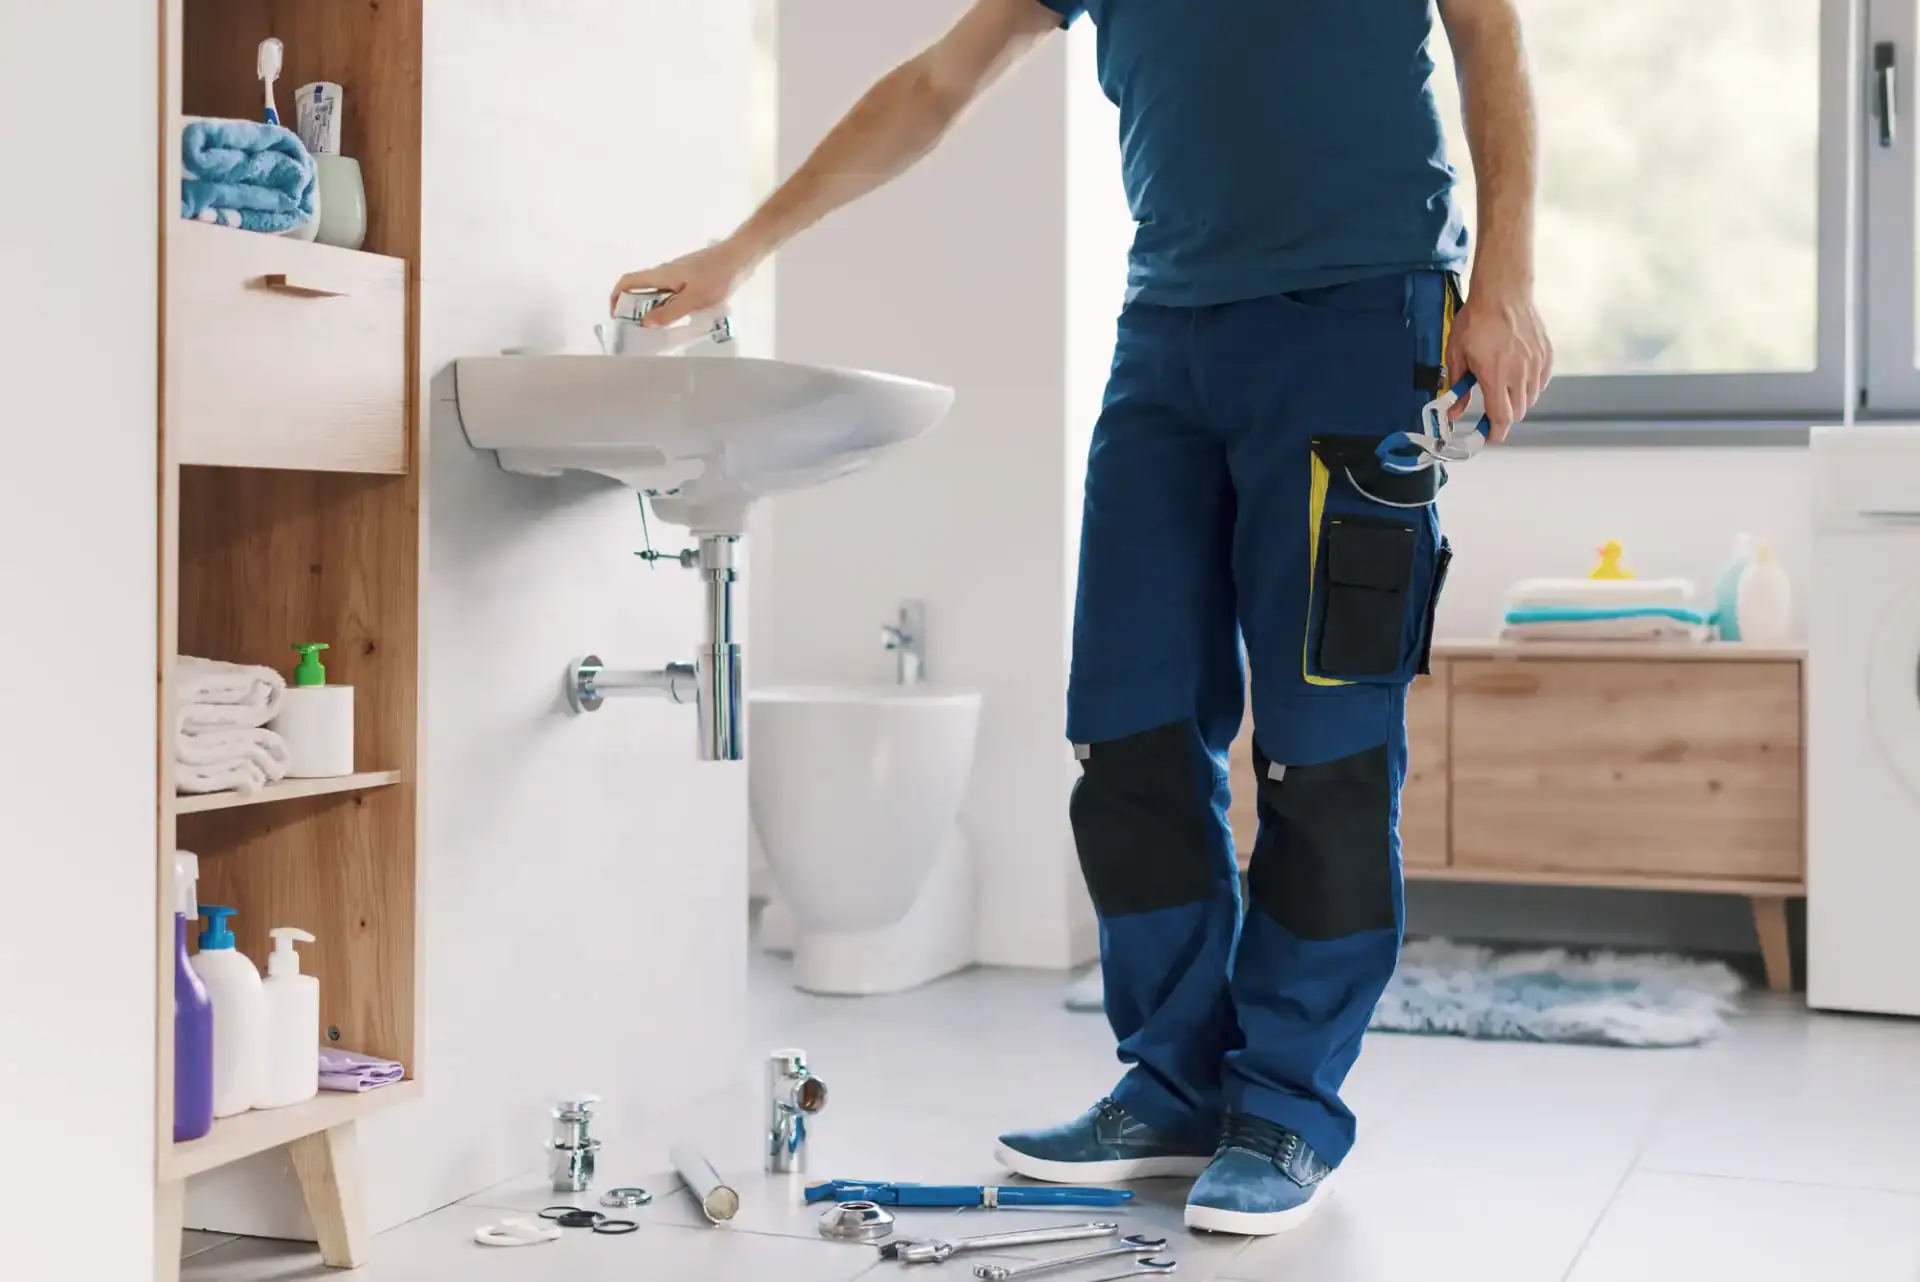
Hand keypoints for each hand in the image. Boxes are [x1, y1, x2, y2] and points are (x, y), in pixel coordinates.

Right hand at [608, 238, 755, 327]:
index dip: (616, 297)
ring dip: (653, 310)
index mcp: (661, 275)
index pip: (627, 282)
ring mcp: (678, 276)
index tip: (618, 318)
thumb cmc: (717, 276)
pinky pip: (672, 294)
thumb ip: (670, 312)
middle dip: (634, 309)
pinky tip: (679, 322)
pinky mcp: (691, 279)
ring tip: (657, 333)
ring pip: (657, 294)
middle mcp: (665, 273)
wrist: (741, 257)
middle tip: (639, 333)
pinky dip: (668, 308)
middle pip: (640, 289)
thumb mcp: (694, 299)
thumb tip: (645, 324)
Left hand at [1445, 277, 1552, 442]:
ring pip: (1530, 398)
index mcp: (1496, 376)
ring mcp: (1536, 364)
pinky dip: (1530, 386)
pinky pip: (1541, 382)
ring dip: (1516, 400)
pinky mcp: (1546, 355)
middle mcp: (1520, 374)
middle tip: (1490, 410)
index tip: (1488, 436)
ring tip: (1501, 386)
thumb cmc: (1477, 319)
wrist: (1503, 291)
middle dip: (1503, 416)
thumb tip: (1454, 412)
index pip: (1502, 418)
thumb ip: (1457, 387)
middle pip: (1517, 412)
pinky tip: (1517, 375)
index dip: (1495, 433)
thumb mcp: (1457, 354)